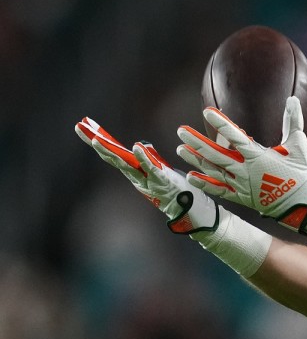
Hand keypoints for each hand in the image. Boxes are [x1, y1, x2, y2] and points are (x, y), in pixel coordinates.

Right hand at [75, 117, 219, 233]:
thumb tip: (139, 147)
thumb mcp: (161, 172)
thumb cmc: (179, 192)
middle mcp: (138, 177)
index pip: (114, 154)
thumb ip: (150, 161)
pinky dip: (143, 158)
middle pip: (113, 158)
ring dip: (110, 152)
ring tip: (96, 139)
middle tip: (79, 127)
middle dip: (96, 143)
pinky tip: (135, 146)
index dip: (100, 141)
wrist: (194, 213)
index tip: (85, 126)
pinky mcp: (163, 182)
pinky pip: (151, 169)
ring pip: (125, 165)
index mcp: (136, 173)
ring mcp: (148, 181)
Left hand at [177, 96, 306, 234]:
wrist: (304, 202)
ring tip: (181, 149)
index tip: (207, 112)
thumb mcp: (298, 144)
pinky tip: (191, 176)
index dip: (221, 123)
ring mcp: (242, 185)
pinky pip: (219, 190)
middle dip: (197, 142)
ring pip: (214, 171)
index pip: (235, 137)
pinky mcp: (242, 197)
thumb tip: (293, 99)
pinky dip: (205, 184)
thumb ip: (292, 121)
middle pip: (216, 155)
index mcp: (258, 156)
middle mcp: (246, 171)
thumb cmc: (302, 172)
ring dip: (196, 160)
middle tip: (181, 131)